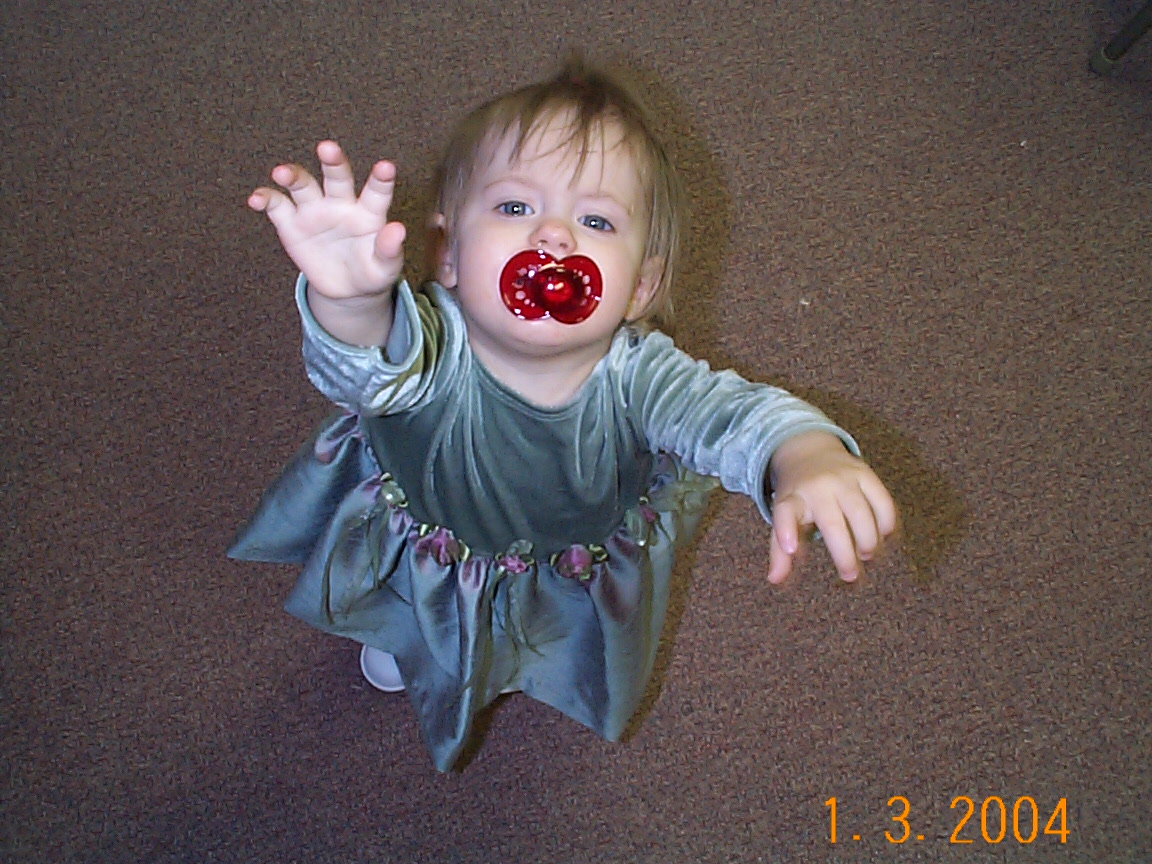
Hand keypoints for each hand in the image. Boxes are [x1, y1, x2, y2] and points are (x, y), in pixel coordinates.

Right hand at [249, 141, 405, 300]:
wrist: (346, 289)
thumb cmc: (371, 272)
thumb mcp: (385, 268)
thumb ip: (389, 249)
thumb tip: (398, 230)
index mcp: (368, 212)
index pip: (376, 192)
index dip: (381, 179)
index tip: (386, 167)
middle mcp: (340, 203)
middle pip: (336, 177)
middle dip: (332, 162)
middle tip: (327, 148)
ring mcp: (314, 211)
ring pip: (303, 184)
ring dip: (292, 175)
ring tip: (282, 173)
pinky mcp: (291, 224)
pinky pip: (276, 205)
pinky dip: (265, 198)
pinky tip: (256, 199)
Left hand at [766, 431, 896, 584]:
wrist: (810, 450)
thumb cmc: (797, 494)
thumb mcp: (784, 515)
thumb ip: (779, 549)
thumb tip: (774, 580)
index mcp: (792, 498)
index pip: (785, 512)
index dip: (786, 530)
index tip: (791, 549)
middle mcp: (818, 487)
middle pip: (832, 524)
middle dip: (844, 554)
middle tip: (850, 576)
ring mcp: (843, 478)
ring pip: (862, 514)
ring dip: (868, 540)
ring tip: (867, 555)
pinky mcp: (865, 473)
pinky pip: (882, 501)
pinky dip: (886, 522)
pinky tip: (883, 536)